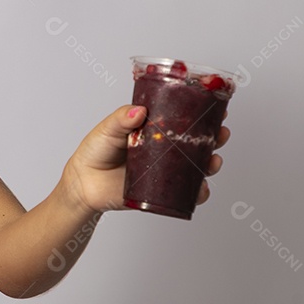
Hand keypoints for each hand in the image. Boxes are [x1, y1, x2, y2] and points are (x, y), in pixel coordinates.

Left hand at [60, 105, 230, 214]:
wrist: (83, 183)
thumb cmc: (95, 152)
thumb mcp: (107, 129)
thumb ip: (121, 119)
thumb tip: (139, 111)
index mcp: (154, 130)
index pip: (183, 120)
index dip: (203, 115)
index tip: (217, 109)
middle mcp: (164, 150)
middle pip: (197, 143)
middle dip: (215, 138)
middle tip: (220, 134)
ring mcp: (165, 171)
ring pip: (196, 168)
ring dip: (211, 164)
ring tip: (212, 162)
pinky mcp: (161, 192)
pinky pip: (184, 194)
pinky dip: (197, 193)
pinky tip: (200, 189)